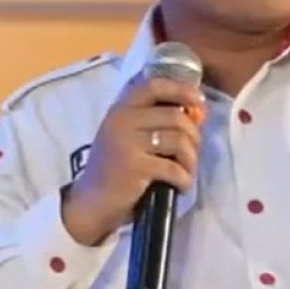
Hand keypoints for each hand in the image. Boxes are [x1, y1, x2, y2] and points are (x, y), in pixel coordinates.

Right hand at [61, 75, 204, 244]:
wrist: (91, 203)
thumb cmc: (114, 169)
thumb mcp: (126, 135)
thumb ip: (154, 120)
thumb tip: (196, 112)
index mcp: (121, 109)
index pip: (155, 85)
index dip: (182, 90)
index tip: (199, 102)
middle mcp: (122, 120)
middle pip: (176, 116)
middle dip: (194, 136)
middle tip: (191, 154)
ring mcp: (128, 143)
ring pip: (179, 140)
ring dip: (191, 160)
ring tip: (185, 172)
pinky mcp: (136, 167)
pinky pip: (174, 168)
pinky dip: (184, 179)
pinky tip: (180, 186)